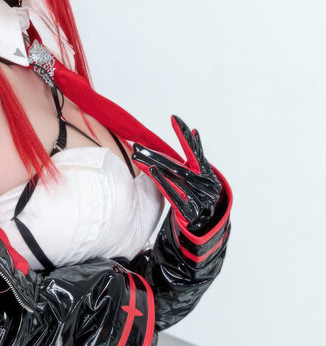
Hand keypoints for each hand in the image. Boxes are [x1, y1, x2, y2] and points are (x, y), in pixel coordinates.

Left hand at [132, 115, 222, 233]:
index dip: (184, 135)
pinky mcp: (190, 210)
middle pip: (177, 165)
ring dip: (154, 165)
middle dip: (156, 155)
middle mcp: (205, 184)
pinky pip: (173, 193)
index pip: (194, 152)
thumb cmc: (198, 198)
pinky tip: (151, 170)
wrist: (207, 226)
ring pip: (172, 177)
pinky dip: (162, 180)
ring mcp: (198, 197)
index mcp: (207, 174)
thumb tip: (192, 134)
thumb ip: (192, 160)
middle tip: (138, 146)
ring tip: (138, 155)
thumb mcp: (198, 179)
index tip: (173, 118)